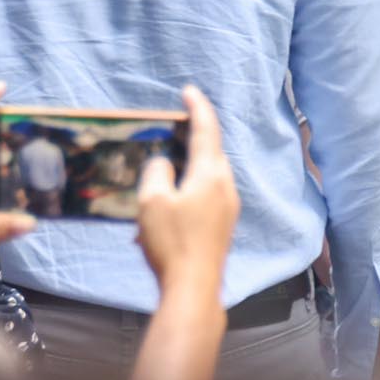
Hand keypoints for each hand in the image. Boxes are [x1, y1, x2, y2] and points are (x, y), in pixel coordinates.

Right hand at [135, 86, 238, 297]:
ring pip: (207, 176)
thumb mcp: (152, 201)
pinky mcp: (223, 226)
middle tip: (171, 130)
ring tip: (160, 177)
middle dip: (191, 139)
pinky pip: (205, 198)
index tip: (189, 91)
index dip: (197, 107)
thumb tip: (164, 163)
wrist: (193, 289)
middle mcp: (225, 186)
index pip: (206, 129)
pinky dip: (186, 194)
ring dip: (186, 170)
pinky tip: (164, 214)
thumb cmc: (172, 243)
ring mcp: (228, 208)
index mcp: (210, 174)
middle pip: (210, 152)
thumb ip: (156, 172)